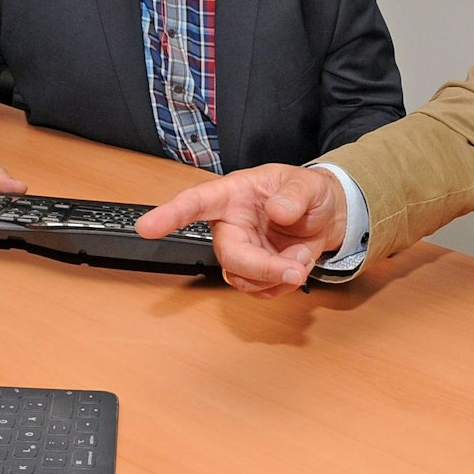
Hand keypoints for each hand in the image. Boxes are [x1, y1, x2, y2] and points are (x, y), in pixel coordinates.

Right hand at [136, 164, 347, 296]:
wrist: (326, 214)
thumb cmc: (309, 192)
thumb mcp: (308, 184)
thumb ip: (294, 195)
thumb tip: (278, 211)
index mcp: (233, 194)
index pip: (196, 203)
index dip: (170, 215)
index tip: (146, 228)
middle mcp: (231, 224)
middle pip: (227, 255)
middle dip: (261, 268)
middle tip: (294, 269)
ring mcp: (242, 250)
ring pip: (242, 278)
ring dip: (277, 277)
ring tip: (302, 256)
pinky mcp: (255, 271)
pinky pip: (259, 290)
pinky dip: (283, 285)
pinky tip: (297, 265)